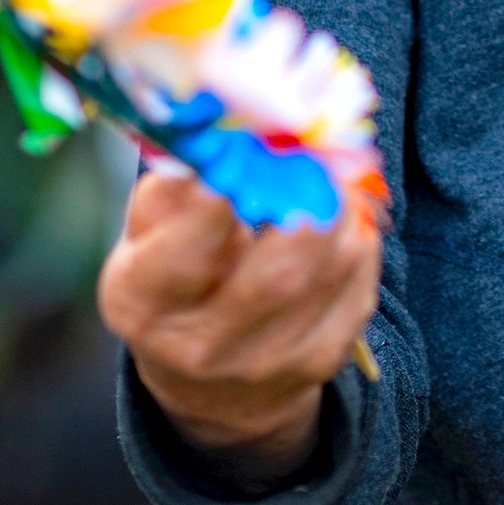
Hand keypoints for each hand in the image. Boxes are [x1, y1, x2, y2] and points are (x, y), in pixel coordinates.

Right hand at [97, 165, 381, 480]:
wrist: (205, 380)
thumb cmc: (173, 274)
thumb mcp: (150, 230)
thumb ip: (178, 180)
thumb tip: (225, 125)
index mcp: (143, 303)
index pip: (187, 251)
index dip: (224, 192)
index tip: (248, 142)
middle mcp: (202, 347)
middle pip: (277, 273)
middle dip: (306, 197)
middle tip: (311, 149)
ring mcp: (266, 363)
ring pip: (330, 272)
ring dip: (342, 208)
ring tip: (331, 171)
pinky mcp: (318, 362)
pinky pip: (358, 289)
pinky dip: (360, 238)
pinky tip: (344, 213)